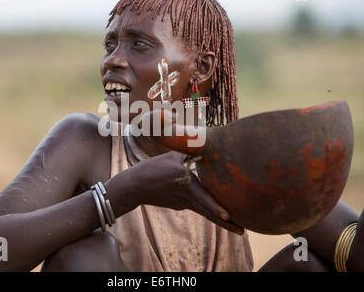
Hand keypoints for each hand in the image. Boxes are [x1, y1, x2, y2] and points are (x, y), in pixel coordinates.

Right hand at [127, 150, 243, 234]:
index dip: (216, 207)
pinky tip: (213, 207)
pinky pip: (195, 205)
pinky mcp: (179, 206)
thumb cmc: (151, 169)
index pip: (204, 197)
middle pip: (208, 212)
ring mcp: (182, 204)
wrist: (134, 187)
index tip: (229, 216)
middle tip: (243, 232)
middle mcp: (186, 197)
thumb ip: (189, 151)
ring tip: (237, 228)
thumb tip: (205, 145)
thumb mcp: (171, 157)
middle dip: (226, 224)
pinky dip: (206, 207)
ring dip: (220, 220)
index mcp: (186, 183)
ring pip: (204, 212)